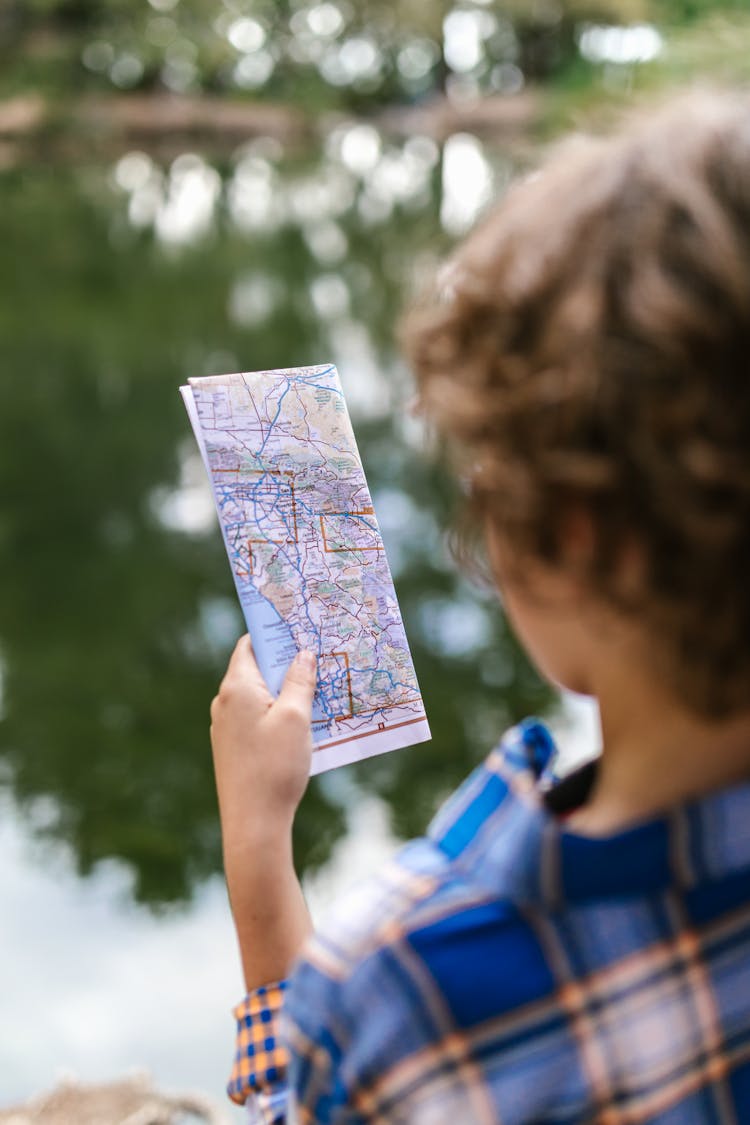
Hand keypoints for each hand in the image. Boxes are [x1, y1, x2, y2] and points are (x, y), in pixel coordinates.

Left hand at [210, 636, 316, 989]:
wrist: (253, 826)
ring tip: (318, 686)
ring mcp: (226, 728)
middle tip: (317, 652)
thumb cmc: (275, 768)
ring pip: (258, 695)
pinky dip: (278, 711)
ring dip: (284, 688)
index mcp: (236, 687)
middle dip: (284, 660)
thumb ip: (299, 681)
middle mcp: (224, 703)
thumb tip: (302, 653)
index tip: (299, 624)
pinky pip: (256, 718)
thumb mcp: (296, 718)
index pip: (249, 644)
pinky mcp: (233, 750)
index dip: (273, 633)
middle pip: (255, 668)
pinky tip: (303, 720)